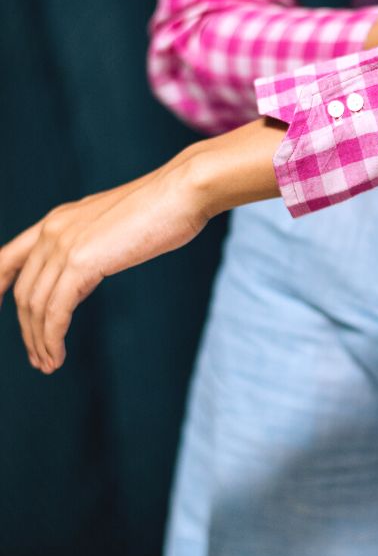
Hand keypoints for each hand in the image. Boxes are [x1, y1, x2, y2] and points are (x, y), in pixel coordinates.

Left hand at [0, 154, 208, 374]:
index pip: (8, 256)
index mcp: (58, 219)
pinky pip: (55, 312)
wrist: (182, 191)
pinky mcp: (81, 263)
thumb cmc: (162, 206)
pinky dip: (52, 339)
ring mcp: (64, 245)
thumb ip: (90, 247)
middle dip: (26, 330)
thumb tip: (80, 278)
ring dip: (39, 341)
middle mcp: (52, 230)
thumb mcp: (114, 226)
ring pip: (35, 306)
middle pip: (24, 291)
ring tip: (49, 364)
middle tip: (39, 357)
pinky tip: (57, 356)